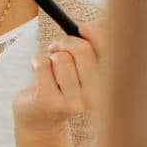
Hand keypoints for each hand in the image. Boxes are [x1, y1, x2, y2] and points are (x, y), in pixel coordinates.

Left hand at [12, 21, 102, 135]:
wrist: (40, 118)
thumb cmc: (63, 85)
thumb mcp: (81, 66)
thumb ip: (90, 45)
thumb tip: (86, 27)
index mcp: (108, 87)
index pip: (110, 49)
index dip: (96, 31)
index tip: (82, 29)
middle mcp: (95, 98)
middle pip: (82, 49)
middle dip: (65, 42)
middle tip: (56, 47)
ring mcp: (72, 103)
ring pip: (61, 57)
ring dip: (50, 56)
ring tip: (49, 68)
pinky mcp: (48, 102)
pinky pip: (42, 63)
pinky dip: (36, 62)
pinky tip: (38, 75)